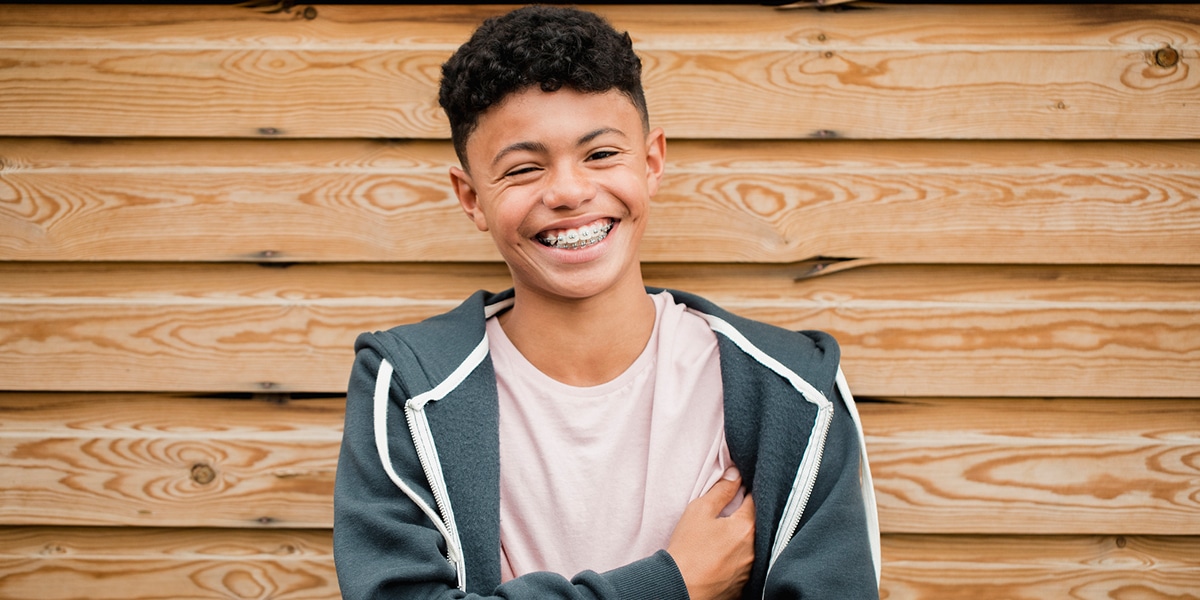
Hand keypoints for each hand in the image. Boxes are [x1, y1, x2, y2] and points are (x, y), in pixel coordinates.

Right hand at [666, 472, 755, 599]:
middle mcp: (754, 549)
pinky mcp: (743, 584)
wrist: (679, 588)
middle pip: (755, 523)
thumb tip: (735, 474)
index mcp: (746, 527)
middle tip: (726, 514)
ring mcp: (750, 569)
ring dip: (741, 538)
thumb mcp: (700, 510)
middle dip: (744, 516)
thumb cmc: (687, 549)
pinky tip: (721, 556)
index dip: (745, 491)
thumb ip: (721, 490)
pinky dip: (736, 557)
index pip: (755, 499)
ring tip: (721, 538)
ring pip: (752, 545)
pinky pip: (745, 564)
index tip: (736, 489)